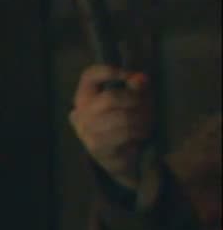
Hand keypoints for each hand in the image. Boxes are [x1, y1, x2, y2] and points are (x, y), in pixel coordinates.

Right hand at [68, 64, 152, 188]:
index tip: (132, 76)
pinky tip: (141, 134)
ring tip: (147, 122)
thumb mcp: (132, 102)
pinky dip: (139, 132)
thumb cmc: (126, 124)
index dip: (110, 71)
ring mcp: (86, 130)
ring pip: (121, 117)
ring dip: (141, 119)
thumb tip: (140, 78)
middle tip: (149, 107)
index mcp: (85, 96)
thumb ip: (134, 88)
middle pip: (110, 98)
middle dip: (135, 101)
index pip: (90, 76)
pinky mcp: (96, 146)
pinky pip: (124, 133)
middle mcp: (80, 112)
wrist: (122, 158)